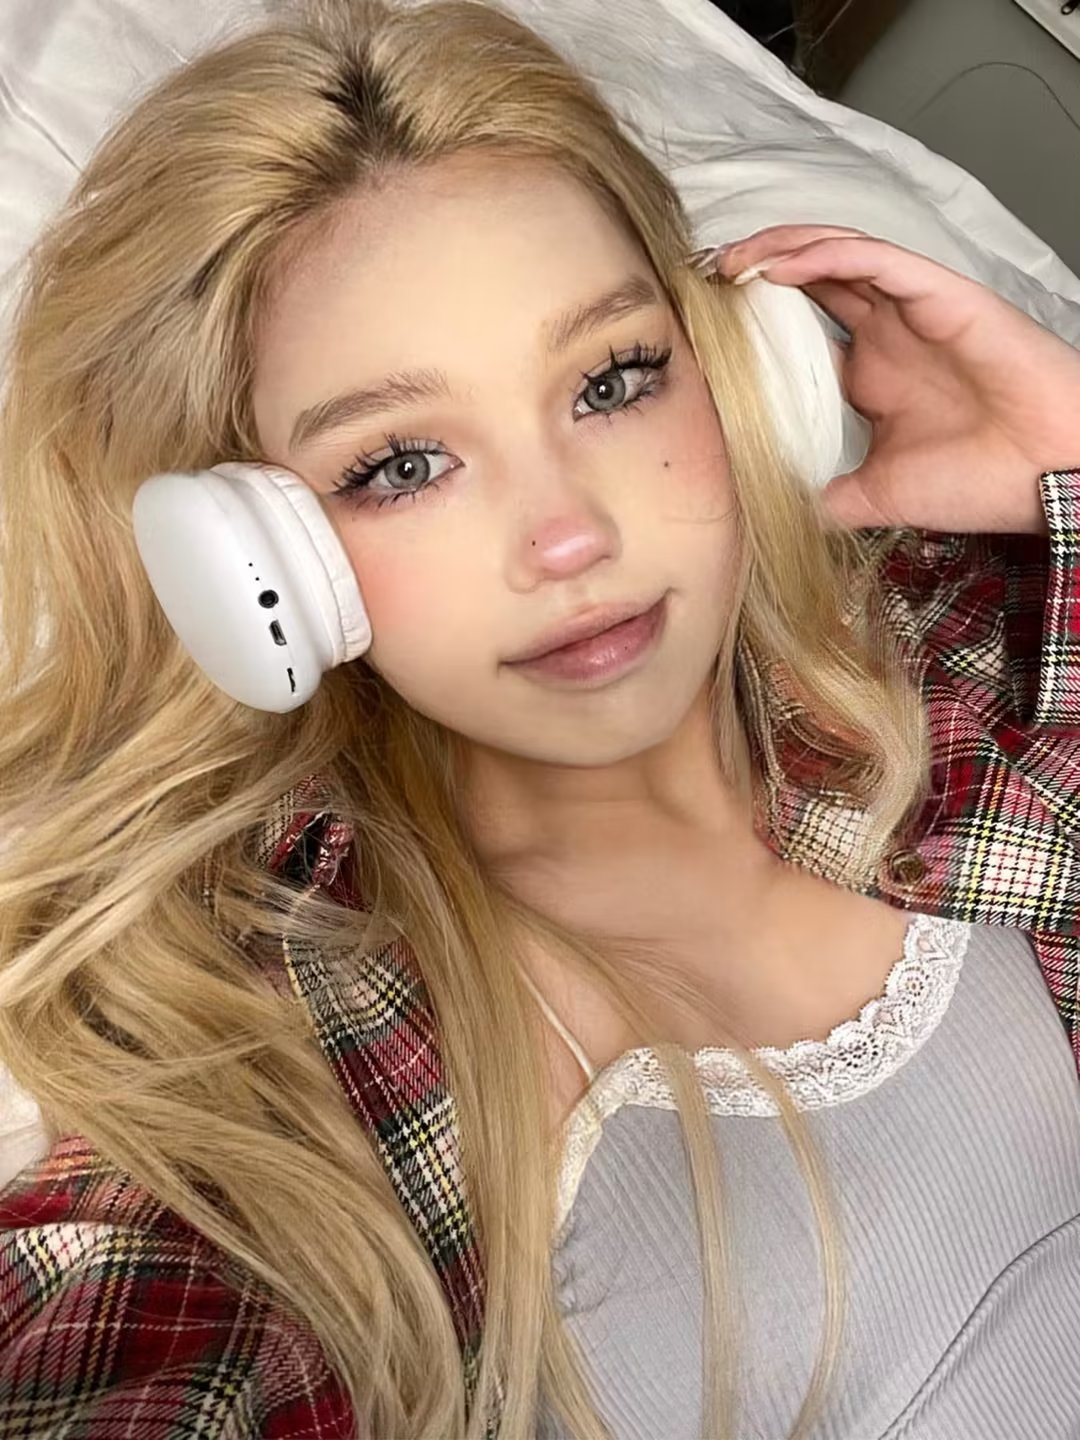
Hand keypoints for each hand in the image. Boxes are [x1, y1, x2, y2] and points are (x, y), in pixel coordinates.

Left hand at [714, 225, 1079, 534]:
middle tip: (705, 273)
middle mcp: (889, 334)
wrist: (1047, 478)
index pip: (803, 328)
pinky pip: (877, 260)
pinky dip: (829, 253)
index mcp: (873, 373)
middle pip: (812, 278)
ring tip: (732, 257)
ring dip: (782, 249)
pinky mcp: (940, 295)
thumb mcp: (877, 497)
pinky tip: (783, 262)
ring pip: (837, 255)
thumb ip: (828, 497)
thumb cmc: (979, 482)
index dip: (756, 318)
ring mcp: (914, 310)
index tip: (706, 323)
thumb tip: (771, 514)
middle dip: (757, 268)